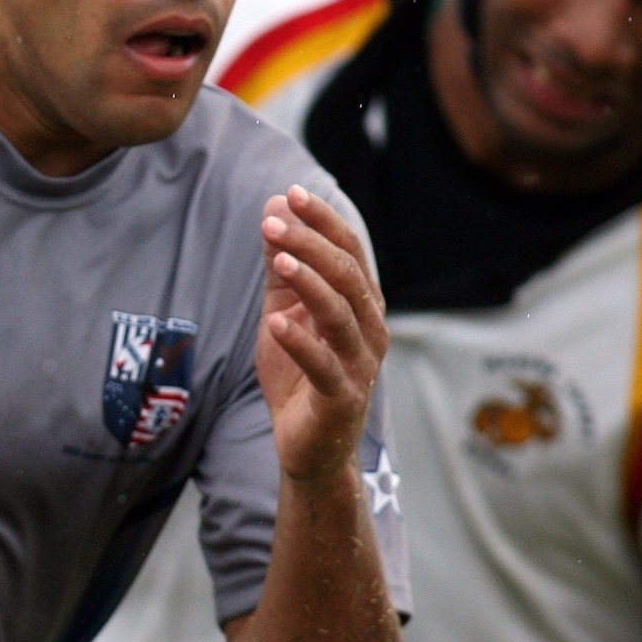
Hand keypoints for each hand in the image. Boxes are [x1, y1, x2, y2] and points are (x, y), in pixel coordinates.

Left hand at [256, 185, 388, 483]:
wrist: (308, 447)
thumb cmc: (299, 376)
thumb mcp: (282, 312)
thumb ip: (280, 266)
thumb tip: (273, 208)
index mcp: (361, 304)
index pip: (348, 251)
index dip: (322, 221)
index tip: (291, 194)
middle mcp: (369, 328)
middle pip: (348, 275)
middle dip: (312, 244)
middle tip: (275, 222)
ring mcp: (360, 364)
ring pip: (341, 314)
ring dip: (310, 283)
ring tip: (279, 257)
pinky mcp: (343, 398)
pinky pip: (324, 365)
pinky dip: (301, 343)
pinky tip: (277, 325)